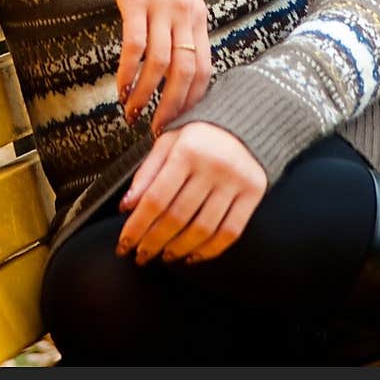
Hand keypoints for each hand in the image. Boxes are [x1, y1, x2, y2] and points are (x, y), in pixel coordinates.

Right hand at [108, 0, 211, 133]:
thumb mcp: (180, 1)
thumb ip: (184, 32)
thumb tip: (180, 78)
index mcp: (199, 17)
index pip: (203, 68)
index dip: (192, 100)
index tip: (179, 122)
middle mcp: (184, 13)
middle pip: (184, 70)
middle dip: (171, 105)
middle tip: (157, 129)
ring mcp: (160, 6)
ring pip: (159, 62)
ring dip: (145, 94)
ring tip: (132, 113)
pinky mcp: (135, 0)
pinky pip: (134, 45)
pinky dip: (128, 72)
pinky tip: (121, 88)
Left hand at [115, 122, 267, 265]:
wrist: (244, 123)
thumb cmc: (200, 136)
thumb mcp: (168, 142)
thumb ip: (146, 172)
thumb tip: (126, 206)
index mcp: (187, 150)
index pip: (156, 198)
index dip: (137, 226)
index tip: (124, 244)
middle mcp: (213, 165)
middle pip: (177, 217)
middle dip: (154, 242)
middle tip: (141, 256)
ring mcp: (236, 180)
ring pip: (202, 229)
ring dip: (179, 249)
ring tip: (164, 255)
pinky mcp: (254, 192)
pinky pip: (230, 232)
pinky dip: (209, 251)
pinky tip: (192, 256)